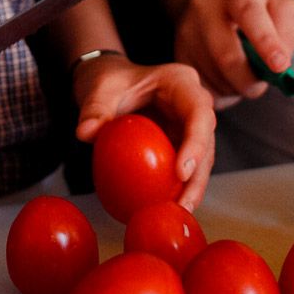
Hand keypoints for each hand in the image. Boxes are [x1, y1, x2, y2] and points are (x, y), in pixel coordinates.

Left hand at [71, 55, 216, 209]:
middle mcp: (192, 103)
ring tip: (178, 214)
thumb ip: (94, 108)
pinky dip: (178, 188)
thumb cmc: (109, 80)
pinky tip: (166, 208)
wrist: (110, 82)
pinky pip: (184, 166)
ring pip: (202, 158)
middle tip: (183, 205)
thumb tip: (85, 132)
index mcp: (180, 82)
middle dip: (198, 176)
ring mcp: (188, 124)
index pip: (198, 112)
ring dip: (192, 188)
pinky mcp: (180, 142)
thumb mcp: (100, 88)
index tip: (180, 172)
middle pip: (207, 140)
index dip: (197, 143)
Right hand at [175, 0, 293, 107]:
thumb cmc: (257, 6)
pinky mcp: (179, 55)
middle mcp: (204, 7)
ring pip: (216, 77)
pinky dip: (223, 92)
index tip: (280, 67)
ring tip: (245, 73)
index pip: (249, 14)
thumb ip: (287, 33)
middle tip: (263, 83)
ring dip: (238, 87)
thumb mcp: (280, 7)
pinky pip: (204, 88)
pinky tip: (229, 77)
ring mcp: (186, 31)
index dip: (265, 42)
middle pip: (226, 55)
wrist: (214, 1)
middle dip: (251, 79)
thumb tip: (280, 68)